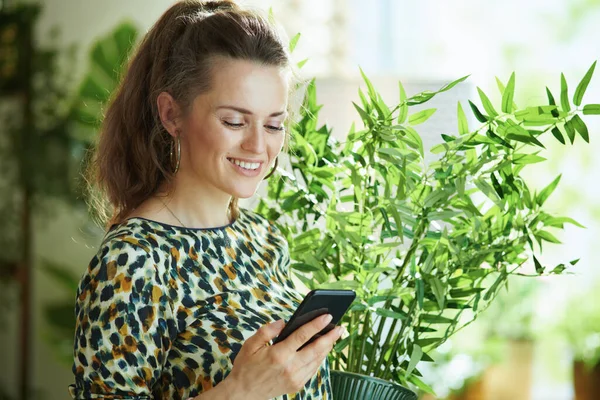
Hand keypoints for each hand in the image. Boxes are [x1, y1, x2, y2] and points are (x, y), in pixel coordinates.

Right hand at [224, 314, 344, 399]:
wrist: (243, 393)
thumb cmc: (246, 367)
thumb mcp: (250, 345)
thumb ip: (267, 331)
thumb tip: (284, 322)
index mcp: (278, 354)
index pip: (302, 336)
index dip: (317, 325)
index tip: (328, 316)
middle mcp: (290, 367)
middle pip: (316, 349)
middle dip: (331, 337)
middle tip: (340, 327)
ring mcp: (295, 378)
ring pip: (317, 360)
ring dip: (328, 347)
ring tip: (334, 336)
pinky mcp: (297, 385)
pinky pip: (313, 369)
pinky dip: (320, 358)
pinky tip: (323, 350)